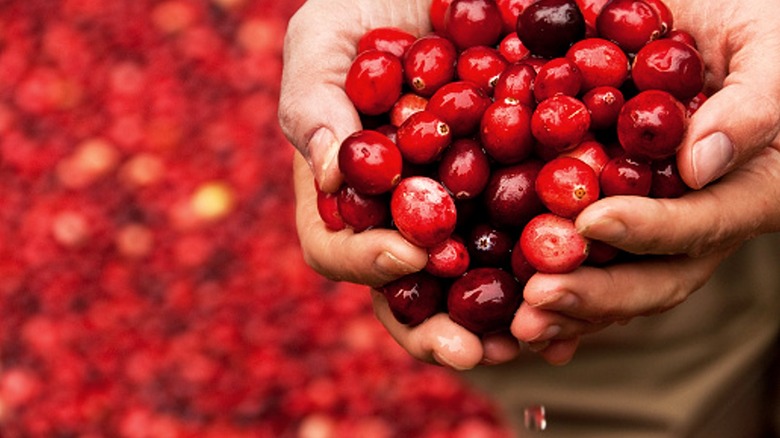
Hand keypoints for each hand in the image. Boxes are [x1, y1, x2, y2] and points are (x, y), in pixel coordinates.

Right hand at [284, 0, 522, 367]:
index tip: (410, 252)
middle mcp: (403, 217)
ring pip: (475, 285)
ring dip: (502, 321)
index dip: (367, 261)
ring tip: (537, 335)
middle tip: (473, 349)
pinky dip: (554, 275)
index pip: (339, 249)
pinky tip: (584, 295)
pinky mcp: (521, 194)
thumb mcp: (327, 39)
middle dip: (437, 328)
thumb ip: (313, 99)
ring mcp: (462, 213)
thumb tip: (327, 165)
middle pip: (409, 292)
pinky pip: (535, 246)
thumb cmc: (367, 9)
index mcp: (349, 195)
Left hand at [513, 0, 779, 363]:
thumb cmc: (756, 26)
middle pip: (649, 278)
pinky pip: (574, 253)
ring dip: (561, 304)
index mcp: (742, 192)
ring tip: (515, 321)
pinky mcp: (603, 207)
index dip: (647, 229)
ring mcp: (645, 221)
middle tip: (538, 302)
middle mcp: (690, 221)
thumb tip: (703, 164)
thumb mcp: (770, 52)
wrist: (698, 20)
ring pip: (607, 278)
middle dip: (594, 295)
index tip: (591, 221)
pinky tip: (506, 305)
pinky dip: (539, 277)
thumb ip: (752, 105)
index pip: (697, 225)